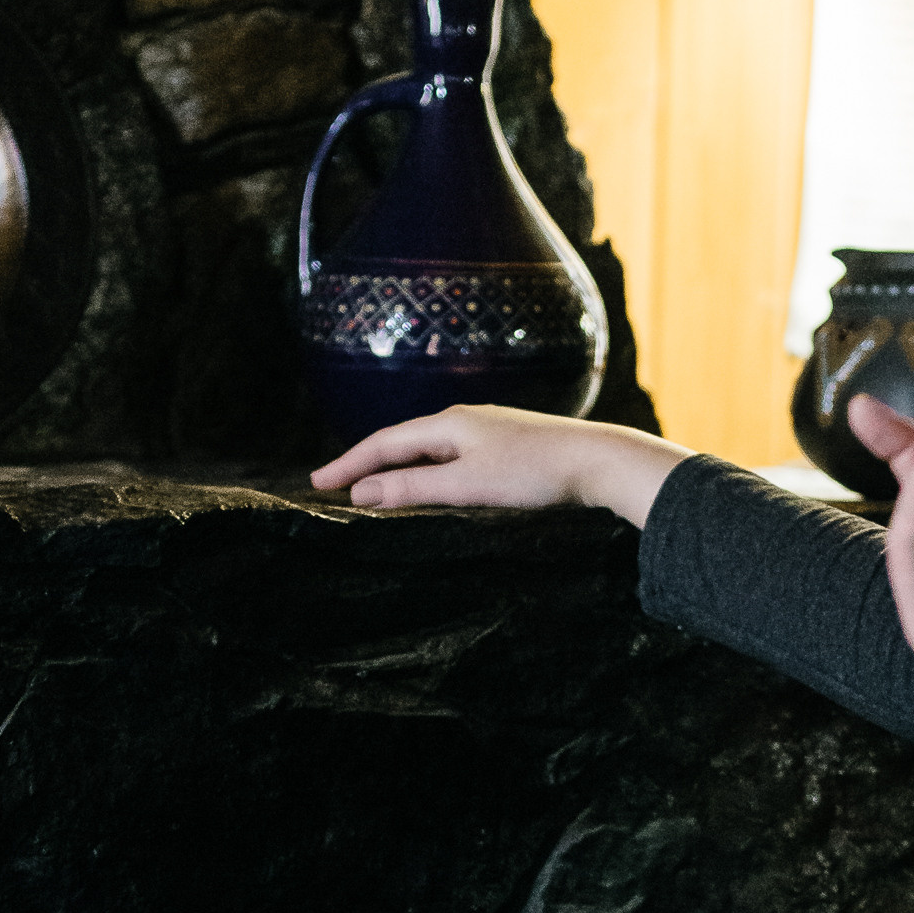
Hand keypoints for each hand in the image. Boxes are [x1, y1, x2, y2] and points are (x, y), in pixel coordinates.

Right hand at [311, 405, 688, 526]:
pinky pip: (450, 454)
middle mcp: (463, 419)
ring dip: (395, 465)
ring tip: (372, 484)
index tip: (316, 483)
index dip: (348, 464)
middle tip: (333, 484)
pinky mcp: (505, 445)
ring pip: (427, 447)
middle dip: (365, 462)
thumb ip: (413, 488)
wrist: (597, 459)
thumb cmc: (533, 472)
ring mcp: (486, 430)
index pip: (383, 443)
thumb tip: (363, 493)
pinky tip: (430, 481)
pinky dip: (425, 468)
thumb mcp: (466, 485)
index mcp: (448, 423)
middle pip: (401, 440)